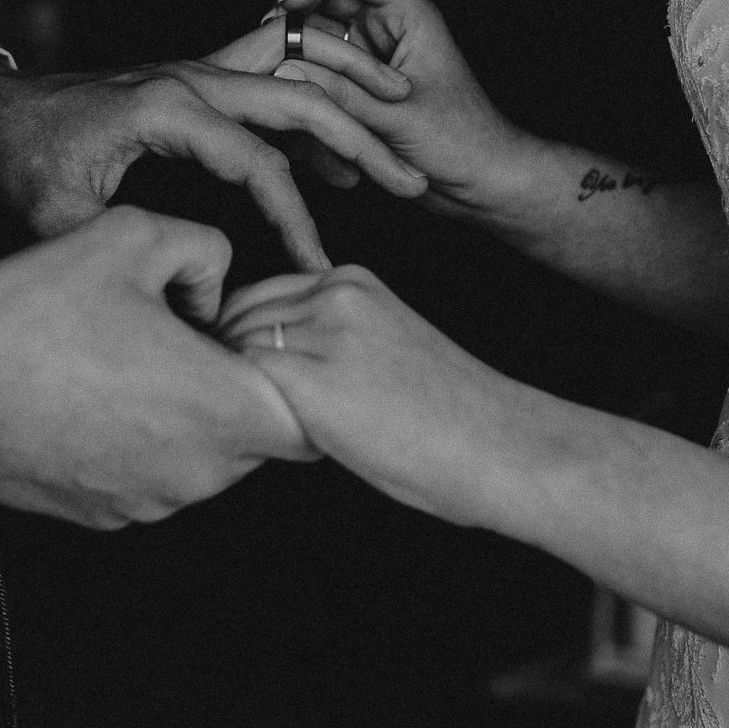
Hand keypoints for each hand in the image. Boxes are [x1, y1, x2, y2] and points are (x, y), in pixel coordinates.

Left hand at [0, 56, 427, 273]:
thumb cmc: (20, 162)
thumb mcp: (60, 218)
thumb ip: (124, 252)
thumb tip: (176, 307)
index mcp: (165, 105)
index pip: (258, 161)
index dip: (294, 218)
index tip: (318, 267)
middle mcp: (189, 77)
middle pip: (299, 98)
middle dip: (361, 140)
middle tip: (411, 181)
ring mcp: (196, 72)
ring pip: (294, 75)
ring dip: (348, 106)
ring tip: (399, 147)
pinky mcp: (196, 81)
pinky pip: (271, 78)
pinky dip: (314, 102)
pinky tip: (343, 146)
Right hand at [0, 208, 313, 528]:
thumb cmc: (38, 312)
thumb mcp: (132, 236)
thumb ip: (206, 248)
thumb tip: (219, 284)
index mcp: (223, 409)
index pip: (311, 419)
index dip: (294, 378)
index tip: (253, 345)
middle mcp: (198, 472)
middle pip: (258, 439)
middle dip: (237, 392)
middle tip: (186, 341)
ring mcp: (151, 502)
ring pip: (204, 461)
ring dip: (187, 419)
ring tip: (132, 365)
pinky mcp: (108, 517)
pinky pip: (152, 479)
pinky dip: (141, 445)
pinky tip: (98, 398)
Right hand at [213, 0, 537, 223]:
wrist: (483, 183)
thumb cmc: (464, 145)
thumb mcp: (399, 119)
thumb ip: (344, 95)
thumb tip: (287, 71)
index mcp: (408, 16)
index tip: (291, 0)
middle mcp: (386, 28)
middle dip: (295, 11)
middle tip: (267, 37)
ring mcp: (371, 57)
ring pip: (318, 33)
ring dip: (295, 47)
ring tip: (270, 70)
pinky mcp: (361, 86)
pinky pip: (321, 69)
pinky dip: (303, 78)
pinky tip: (285, 96)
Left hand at [217, 265, 536, 530]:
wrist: (497, 447)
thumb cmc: (448, 416)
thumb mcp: (386, 345)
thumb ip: (330, 337)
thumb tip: (263, 361)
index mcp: (354, 281)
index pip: (258, 293)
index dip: (243, 338)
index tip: (253, 380)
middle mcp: (335, 294)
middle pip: (236, 314)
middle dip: (231, 358)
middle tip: (252, 407)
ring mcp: (324, 333)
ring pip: (233, 346)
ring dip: (238, 385)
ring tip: (269, 424)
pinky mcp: (311, 378)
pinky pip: (241, 382)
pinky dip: (243, 408)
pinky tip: (272, 438)